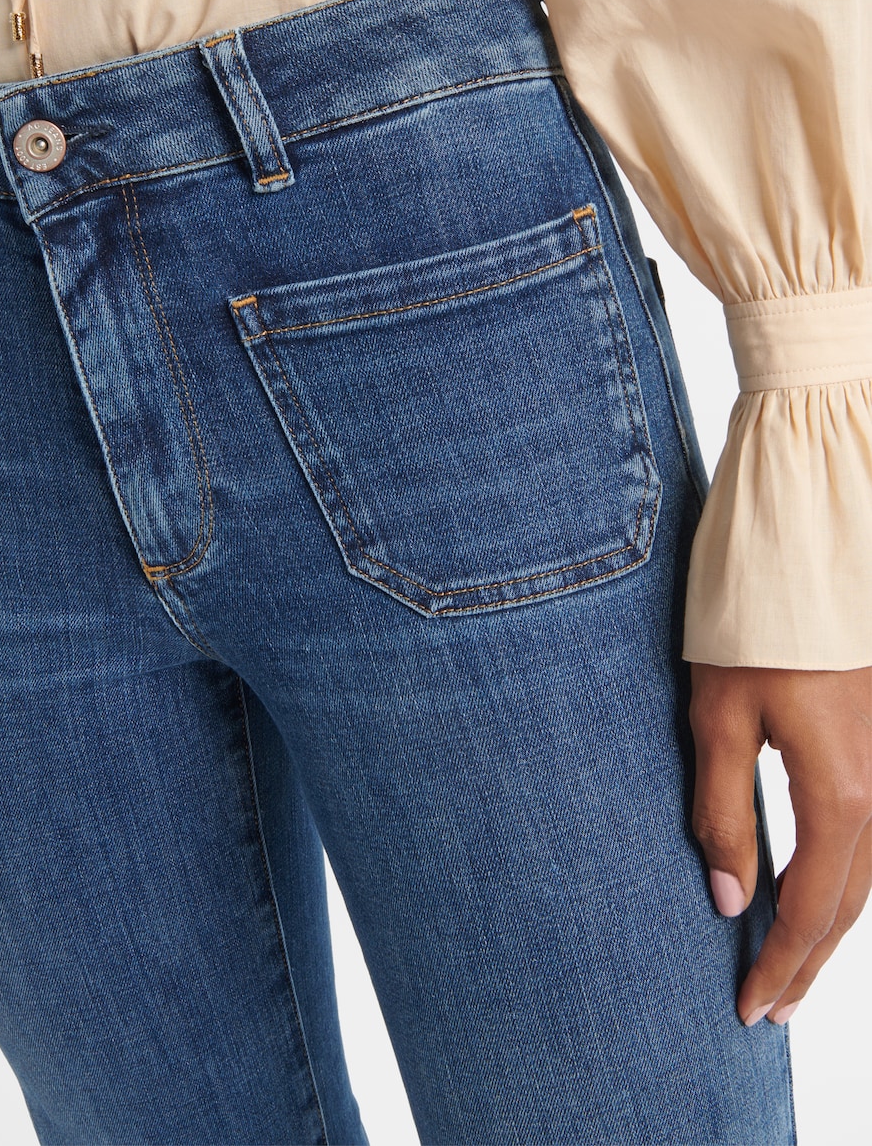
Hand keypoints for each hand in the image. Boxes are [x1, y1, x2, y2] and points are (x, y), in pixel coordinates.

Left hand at [689, 662, 870, 1025]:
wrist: (802, 563)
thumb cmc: (753, 635)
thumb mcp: (719, 723)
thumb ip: (725, 814)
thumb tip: (729, 900)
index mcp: (841, 795)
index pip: (810, 909)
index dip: (780, 965)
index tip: (749, 1009)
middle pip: (850, 906)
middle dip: (809, 963)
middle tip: (772, 1011)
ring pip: (868, 877)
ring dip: (830, 928)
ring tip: (792, 969)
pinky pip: (871, 840)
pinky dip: (844, 883)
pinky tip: (818, 895)